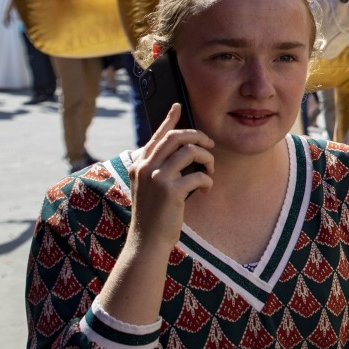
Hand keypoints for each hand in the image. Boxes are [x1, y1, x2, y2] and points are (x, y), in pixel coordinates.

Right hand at [128, 104, 213, 254]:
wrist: (147, 241)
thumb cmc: (154, 213)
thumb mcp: (149, 186)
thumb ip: (159, 166)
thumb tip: (184, 147)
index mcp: (139, 164)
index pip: (157, 135)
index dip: (169, 119)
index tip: (178, 106)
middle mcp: (145, 167)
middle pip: (176, 137)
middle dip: (198, 136)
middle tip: (210, 144)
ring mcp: (156, 178)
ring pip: (190, 151)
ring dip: (207, 158)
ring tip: (210, 170)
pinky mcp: (170, 191)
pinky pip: (199, 174)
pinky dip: (207, 179)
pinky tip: (206, 189)